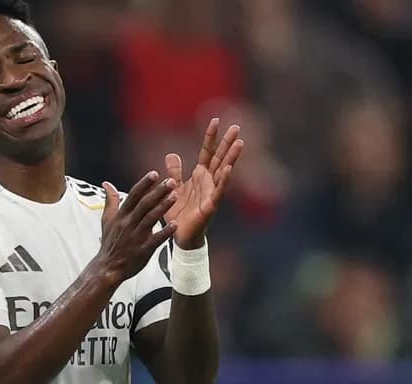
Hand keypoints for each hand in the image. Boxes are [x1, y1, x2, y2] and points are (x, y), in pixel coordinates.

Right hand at [97, 171, 177, 283]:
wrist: (108, 267)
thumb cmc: (110, 242)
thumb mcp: (106, 220)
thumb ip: (110, 201)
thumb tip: (106, 184)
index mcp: (121, 215)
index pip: (133, 196)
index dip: (144, 184)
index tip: (154, 174)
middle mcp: (129, 223)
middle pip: (144, 204)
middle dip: (158, 191)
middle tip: (171, 181)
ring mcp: (136, 236)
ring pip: (151, 218)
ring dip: (163, 207)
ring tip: (175, 196)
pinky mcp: (144, 249)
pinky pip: (156, 239)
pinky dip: (165, 232)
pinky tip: (175, 224)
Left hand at [164, 118, 244, 248]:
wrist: (180, 235)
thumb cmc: (179, 213)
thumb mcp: (173, 188)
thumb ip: (174, 172)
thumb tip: (171, 154)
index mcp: (199, 176)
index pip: (207, 152)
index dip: (211, 137)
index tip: (215, 120)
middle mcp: (208, 181)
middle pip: (219, 158)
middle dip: (227, 142)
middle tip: (237, 126)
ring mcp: (212, 192)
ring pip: (223, 171)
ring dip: (231, 157)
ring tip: (240, 143)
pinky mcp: (210, 205)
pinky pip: (218, 191)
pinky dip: (223, 180)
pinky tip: (228, 169)